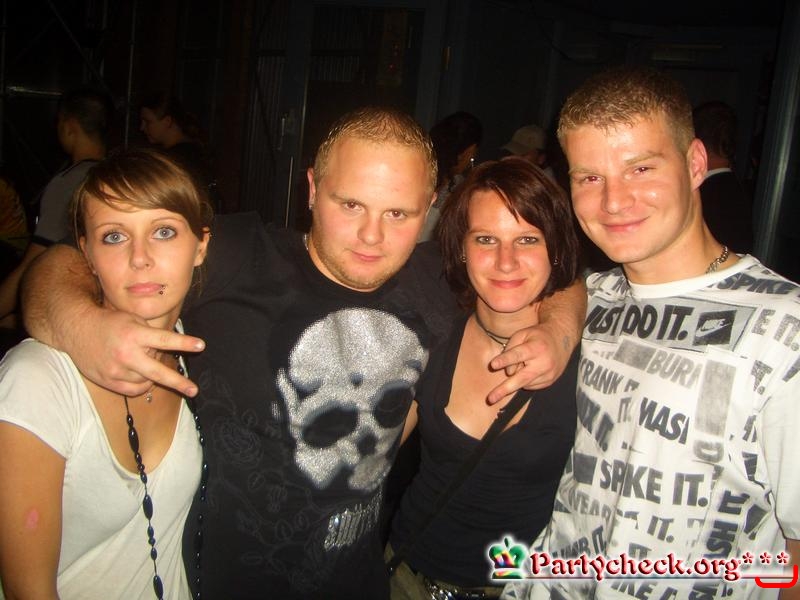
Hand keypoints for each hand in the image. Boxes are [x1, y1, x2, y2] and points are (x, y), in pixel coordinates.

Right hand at [71, 307, 204, 396]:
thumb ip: (150, 334)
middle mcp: (126, 354)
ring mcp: (116, 370)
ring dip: (153, 374)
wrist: (77, 329)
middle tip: (194, 390)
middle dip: (179, 383)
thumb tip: (168, 350)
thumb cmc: (110, 322)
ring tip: (146, 361)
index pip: (164, 339)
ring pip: (147, 381)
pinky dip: (142, 385)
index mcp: (134, 334)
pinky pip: (134, 390)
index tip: (202, 345)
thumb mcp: (132, 319)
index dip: (184, 343)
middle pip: (158, 372)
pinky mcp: (108, 381)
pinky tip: (143, 377)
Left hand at [486, 325, 574, 403]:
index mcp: (536, 348)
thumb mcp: (523, 334)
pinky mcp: (549, 382)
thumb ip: (511, 349)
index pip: (517, 355)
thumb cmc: (537, 336)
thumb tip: (508, 372)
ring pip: (524, 383)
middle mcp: (544, 363)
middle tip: (491, 398)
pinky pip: (530, 386)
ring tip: (524, 363)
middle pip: (521, 378)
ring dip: (517, 377)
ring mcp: (548, 375)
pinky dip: (525, 380)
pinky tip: (530, 369)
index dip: (505, 360)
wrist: (562, 339)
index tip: (493, 365)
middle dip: (505, 389)